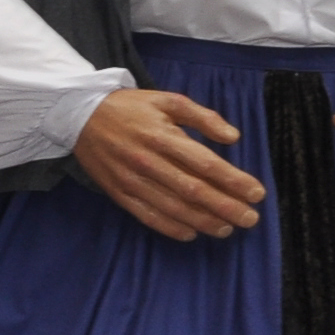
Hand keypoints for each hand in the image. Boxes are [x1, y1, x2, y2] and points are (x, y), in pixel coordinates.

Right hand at [72, 86, 264, 239]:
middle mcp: (148, 161)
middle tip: (251, 219)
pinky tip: (192, 233)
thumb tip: (233, 137)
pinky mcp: (119, 193)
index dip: (234, 181)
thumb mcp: (169, 100)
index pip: (206, 164)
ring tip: (228, 229)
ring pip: (173, 208)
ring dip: (203, 222)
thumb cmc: (131, 107)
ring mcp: (131, 180)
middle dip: (226, 207)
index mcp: (163, 136)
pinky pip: (147, 216)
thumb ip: (203, 117)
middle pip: (193, 191)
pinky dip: (170, 227)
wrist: (77, 115)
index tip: (257, 193)